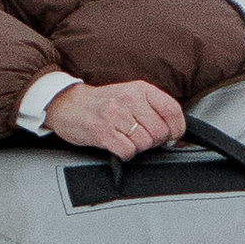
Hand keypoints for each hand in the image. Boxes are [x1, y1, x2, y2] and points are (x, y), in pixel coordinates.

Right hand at [44, 79, 185, 159]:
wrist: (67, 104)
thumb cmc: (102, 103)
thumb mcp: (130, 95)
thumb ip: (153, 109)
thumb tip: (175, 134)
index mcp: (140, 89)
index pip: (172, 110)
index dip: (177, 129)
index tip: (173, 136)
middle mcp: (129, 100)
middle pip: (159, 131)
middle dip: (154, 141)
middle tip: (142, 138)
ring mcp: (115, 116)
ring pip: (145, 143)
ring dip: (138, 147)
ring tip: (126, 139)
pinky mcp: (103, 132)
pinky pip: (128, 151)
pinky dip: (126, 154)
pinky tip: (118, 146)